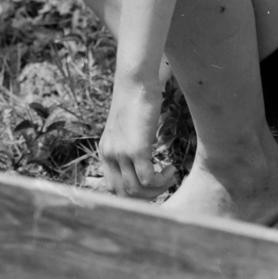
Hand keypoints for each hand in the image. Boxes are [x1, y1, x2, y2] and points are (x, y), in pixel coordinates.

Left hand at [97, 78, 173, 199]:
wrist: (135, 81)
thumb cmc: (135, 101)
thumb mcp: (128, 129)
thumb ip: (129, 147)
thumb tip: (143, 167)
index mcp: (106, 152)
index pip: (113, 189)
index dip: (133, 195)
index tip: (151, 189)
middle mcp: (110, 155)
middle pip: (124, 195)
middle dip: (147, 197)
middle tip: (162, 185)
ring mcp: (121, 153)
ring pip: (136, 191)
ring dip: (157, 190)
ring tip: (169, 176)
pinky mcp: (135, 148)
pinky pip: (148, 179)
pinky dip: (162, 180)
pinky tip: (171, 169)